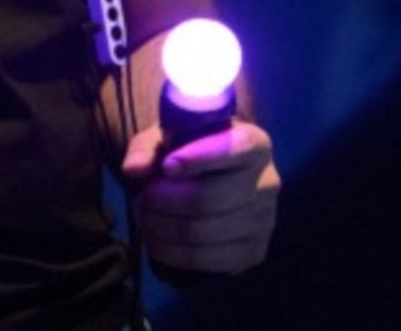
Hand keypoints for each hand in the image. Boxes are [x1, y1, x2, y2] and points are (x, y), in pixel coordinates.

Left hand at [122, 120, 279, 274]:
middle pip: (210, 198)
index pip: (233, 148)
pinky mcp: (254, 251)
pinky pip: (208, 260)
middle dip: (165, 200)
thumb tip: (133, 169)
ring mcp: (264, 220)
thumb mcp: (165, 140)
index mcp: (254, 142)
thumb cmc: (188, 153)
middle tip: (142, 198)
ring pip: (204, 232)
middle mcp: (268, 181)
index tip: (166, 167)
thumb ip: (146, 149)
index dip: (198, 158)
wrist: (211, 182)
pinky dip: (173, 253)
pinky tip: (157, 241)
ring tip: (144, 218)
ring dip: (162, 228)